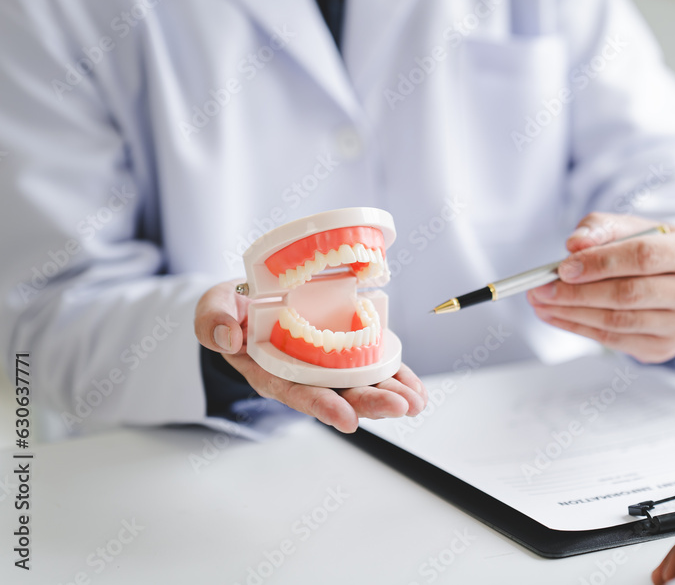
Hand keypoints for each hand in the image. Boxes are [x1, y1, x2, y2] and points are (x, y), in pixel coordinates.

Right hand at [194, 280, 427, 432]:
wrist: (245, 302)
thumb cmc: (229, 310)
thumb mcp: (211, 308)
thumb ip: (212, 322)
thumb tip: (227, 336)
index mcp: (268, 370)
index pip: (297, 392)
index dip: (321, 405)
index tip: (345, 417)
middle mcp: (301, 374)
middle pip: (337, 393)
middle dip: (369, 402)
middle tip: (400, 407)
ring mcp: (323, 365)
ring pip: (359, 384)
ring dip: (389, 394)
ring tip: (416, 402)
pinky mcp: (342, 352)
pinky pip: (371, 366)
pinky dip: (394, 376)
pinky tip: (416, 390)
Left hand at [527, 212, 674, 362]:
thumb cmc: (657, 248)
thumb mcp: (634, 227)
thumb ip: (602, 228)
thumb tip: (574, 244)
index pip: (643, 257)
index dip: (600, 262)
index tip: (563, 267)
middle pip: (629, 294)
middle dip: (578, 293)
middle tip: (540, 289)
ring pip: (618, 322)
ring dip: (571, 314)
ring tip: (541, 302)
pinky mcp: (664, 348)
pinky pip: (614, 340)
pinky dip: (579, 328)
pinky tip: (556, 316)